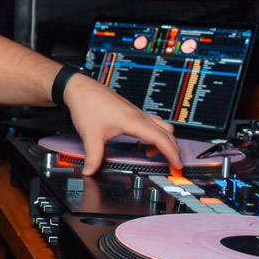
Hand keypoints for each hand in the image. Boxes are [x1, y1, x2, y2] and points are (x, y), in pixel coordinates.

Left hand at [64, 74, 181, 173]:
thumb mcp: (90, 134)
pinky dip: (156, 134)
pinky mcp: (132, 112)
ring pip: (162, 126)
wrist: (80, 88)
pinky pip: (153, 123)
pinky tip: (145, 142)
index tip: (177, 166)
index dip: (172, 153)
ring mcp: (137, 113)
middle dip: (173, 150)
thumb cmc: (87, 104)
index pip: (161, 138)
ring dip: (165, 141)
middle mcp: (139, 115)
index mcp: (133, 120)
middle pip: (167, 132)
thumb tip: (91, 170)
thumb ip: (93, 156)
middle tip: (173, 166)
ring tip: (155, 155)